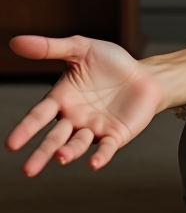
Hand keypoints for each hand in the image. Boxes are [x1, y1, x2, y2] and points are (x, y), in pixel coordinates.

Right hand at [5, 35, 163, 175]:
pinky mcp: (115, 135)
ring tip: (60, 157)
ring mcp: (94, 129)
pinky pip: (106, 148)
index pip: (39, 116)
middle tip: (28, 170)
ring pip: (77, 144)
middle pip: (54, 138)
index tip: (12, 144)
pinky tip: (94, 164)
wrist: (145, 75)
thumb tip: (16, 41)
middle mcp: (74, 119)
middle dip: (41, 153)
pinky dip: (100, 157)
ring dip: (69, 152)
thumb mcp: (82, 49)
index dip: (26, 129)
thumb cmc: (111, 63)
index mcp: (61, 100)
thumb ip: (51, 48)